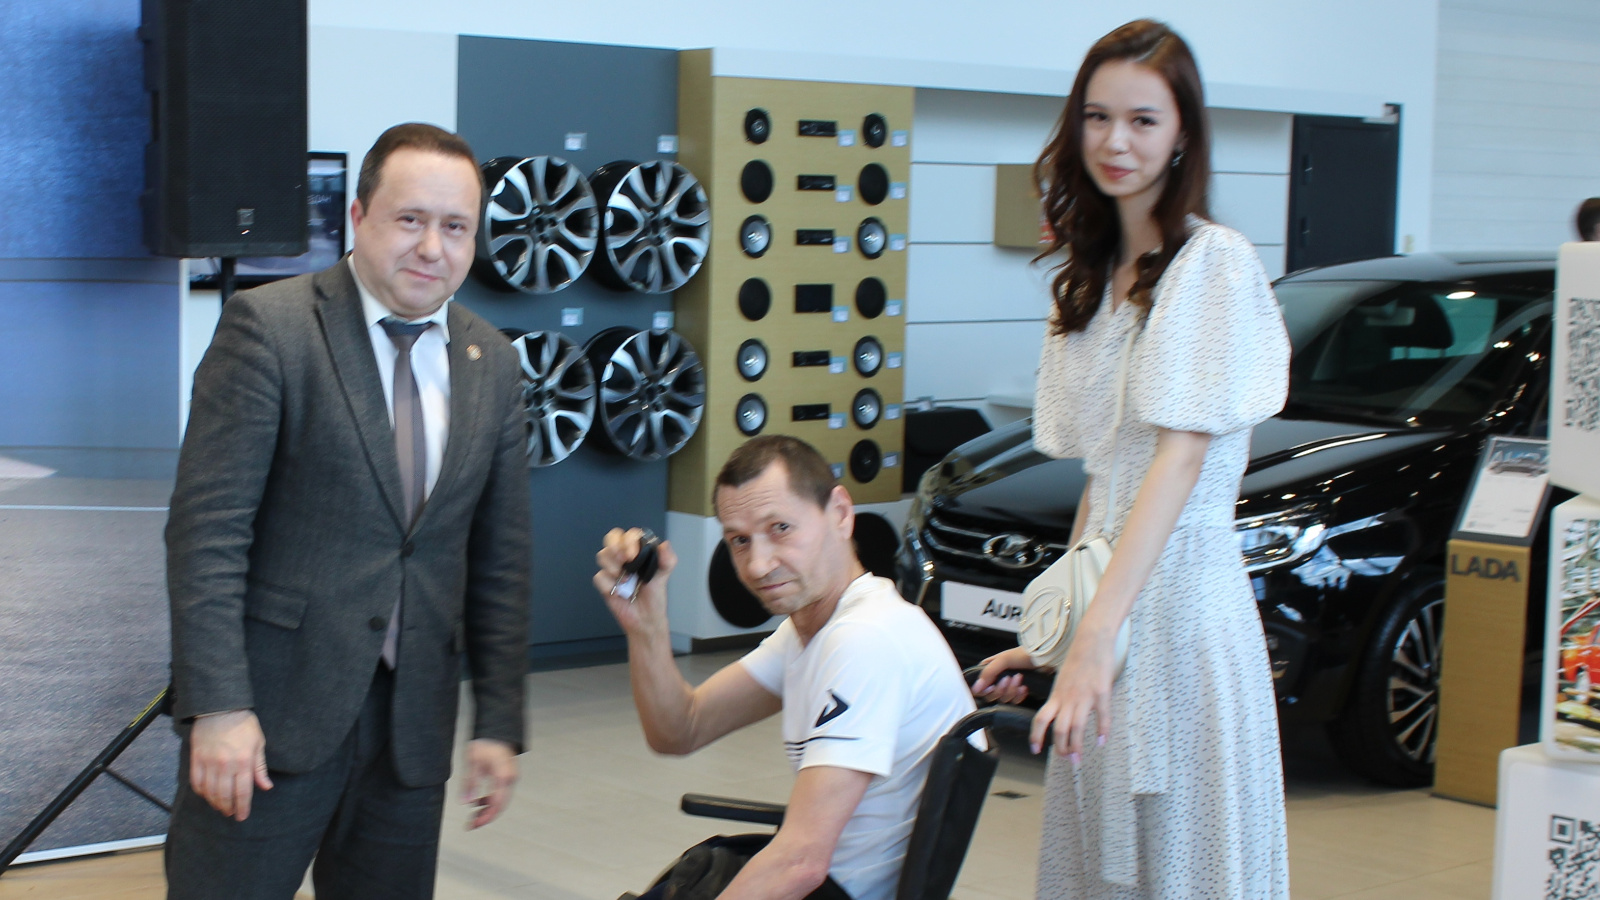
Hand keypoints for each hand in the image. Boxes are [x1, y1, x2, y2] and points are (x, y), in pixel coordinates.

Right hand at [188, 709, 271, 820]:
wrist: (220, 708)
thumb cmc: (243, 725)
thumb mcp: (258, 744)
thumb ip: (260, 768)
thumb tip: (266, 787)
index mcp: (244, 761)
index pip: (243, 791)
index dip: (243, 807)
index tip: (242, 816)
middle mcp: (226, 765)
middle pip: (225, 795)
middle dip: (228, 808)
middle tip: (231, 813)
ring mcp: (209, 762)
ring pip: (210, 792)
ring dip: (215, 803)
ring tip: (220, 807)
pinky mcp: (196, 759)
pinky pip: (196, 782)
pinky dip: (201, 792)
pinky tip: (207, 795)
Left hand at [462, 739, 516, 828]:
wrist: (495, 728)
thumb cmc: (484, 742)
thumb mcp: (473, 762)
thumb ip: (470, 783)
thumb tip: (466, 803)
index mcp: (503, 776)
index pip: (496, 804)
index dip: (485, 817)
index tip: (472, 825)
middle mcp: (510, 779)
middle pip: (500, 805)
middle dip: (485, 817)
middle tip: (470, 825)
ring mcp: (510, 778)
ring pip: (500, 801)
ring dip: (487, 809)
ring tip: (472, 816)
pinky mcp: (506, 776)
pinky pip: (500, 793)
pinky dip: (489, 800)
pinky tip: (477, 802)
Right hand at [593, 527, 677, 635]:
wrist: (645, 619)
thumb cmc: (654, 598)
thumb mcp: (664, 577)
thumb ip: (667, 560)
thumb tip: (664, 545)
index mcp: (638, 553)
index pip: (629, 535)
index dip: (629, 541)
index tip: (634, 554)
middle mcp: (624, 559)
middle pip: (611, 538)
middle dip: (615, 547)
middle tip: (625, 560)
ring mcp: (613, 570)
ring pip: (602, 555)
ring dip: (613, 567)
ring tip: (625, 580)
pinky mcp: (605, 584)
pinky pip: (599, 577)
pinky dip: (609, 585)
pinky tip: (619, 592)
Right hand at [971, 647, 1035, 703]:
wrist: (1044, 659)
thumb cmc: (1023, 655)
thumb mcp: (1003, 660)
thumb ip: (988, 673)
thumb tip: (976, 688)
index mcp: (990, 669)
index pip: (979, 686)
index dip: (984, 690)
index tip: (992, 686)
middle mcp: (997, 678)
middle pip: (991, 695)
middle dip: (1001, 688)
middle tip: (1009, 679)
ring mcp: (1008, 686)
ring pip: (1003, 699)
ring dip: (1012, 690)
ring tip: (1020, 678)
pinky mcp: (1018, 692)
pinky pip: (1014, 701)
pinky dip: (1019, 695)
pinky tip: (1024, 687)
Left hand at [1029, 628, 1117, 758]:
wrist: (1091, 639)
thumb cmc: (1077, 658)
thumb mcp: (1063, 678)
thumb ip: (1061, 696)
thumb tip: (1059, 712)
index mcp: (1057, 694)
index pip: (1041, 718)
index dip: (1036, 736)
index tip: (1035, 749)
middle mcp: (1068, 698)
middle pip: (1059, 729)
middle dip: (1061, 748)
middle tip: (1066, 759)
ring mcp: (1085, 696)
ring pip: (1077, 728)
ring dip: (1076, 746)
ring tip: (1078, 759)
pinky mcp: (1101, 692)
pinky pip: (1102, 716)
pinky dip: (1102, 731)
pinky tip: (1101, 742)